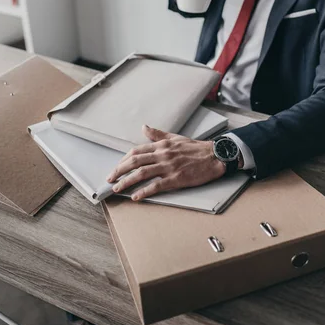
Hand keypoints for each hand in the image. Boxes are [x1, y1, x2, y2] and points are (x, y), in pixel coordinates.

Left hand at [106, 124, 225, 200]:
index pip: (136, 151)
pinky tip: (135, 197)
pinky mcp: (176, 179)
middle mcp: (163, 154)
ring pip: (142, 173)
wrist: (214, 156)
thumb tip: (144, 127)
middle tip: (110, 179)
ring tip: (117, 188)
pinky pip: (156, 185)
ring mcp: (169, 167)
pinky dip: (144, 191)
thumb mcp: (175, 137)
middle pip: (135, 161)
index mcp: (162, 145)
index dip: (123, 160)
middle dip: (119, 170)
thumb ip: (158, 134)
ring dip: (126, 181)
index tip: (116, 167)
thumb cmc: (195, 148)